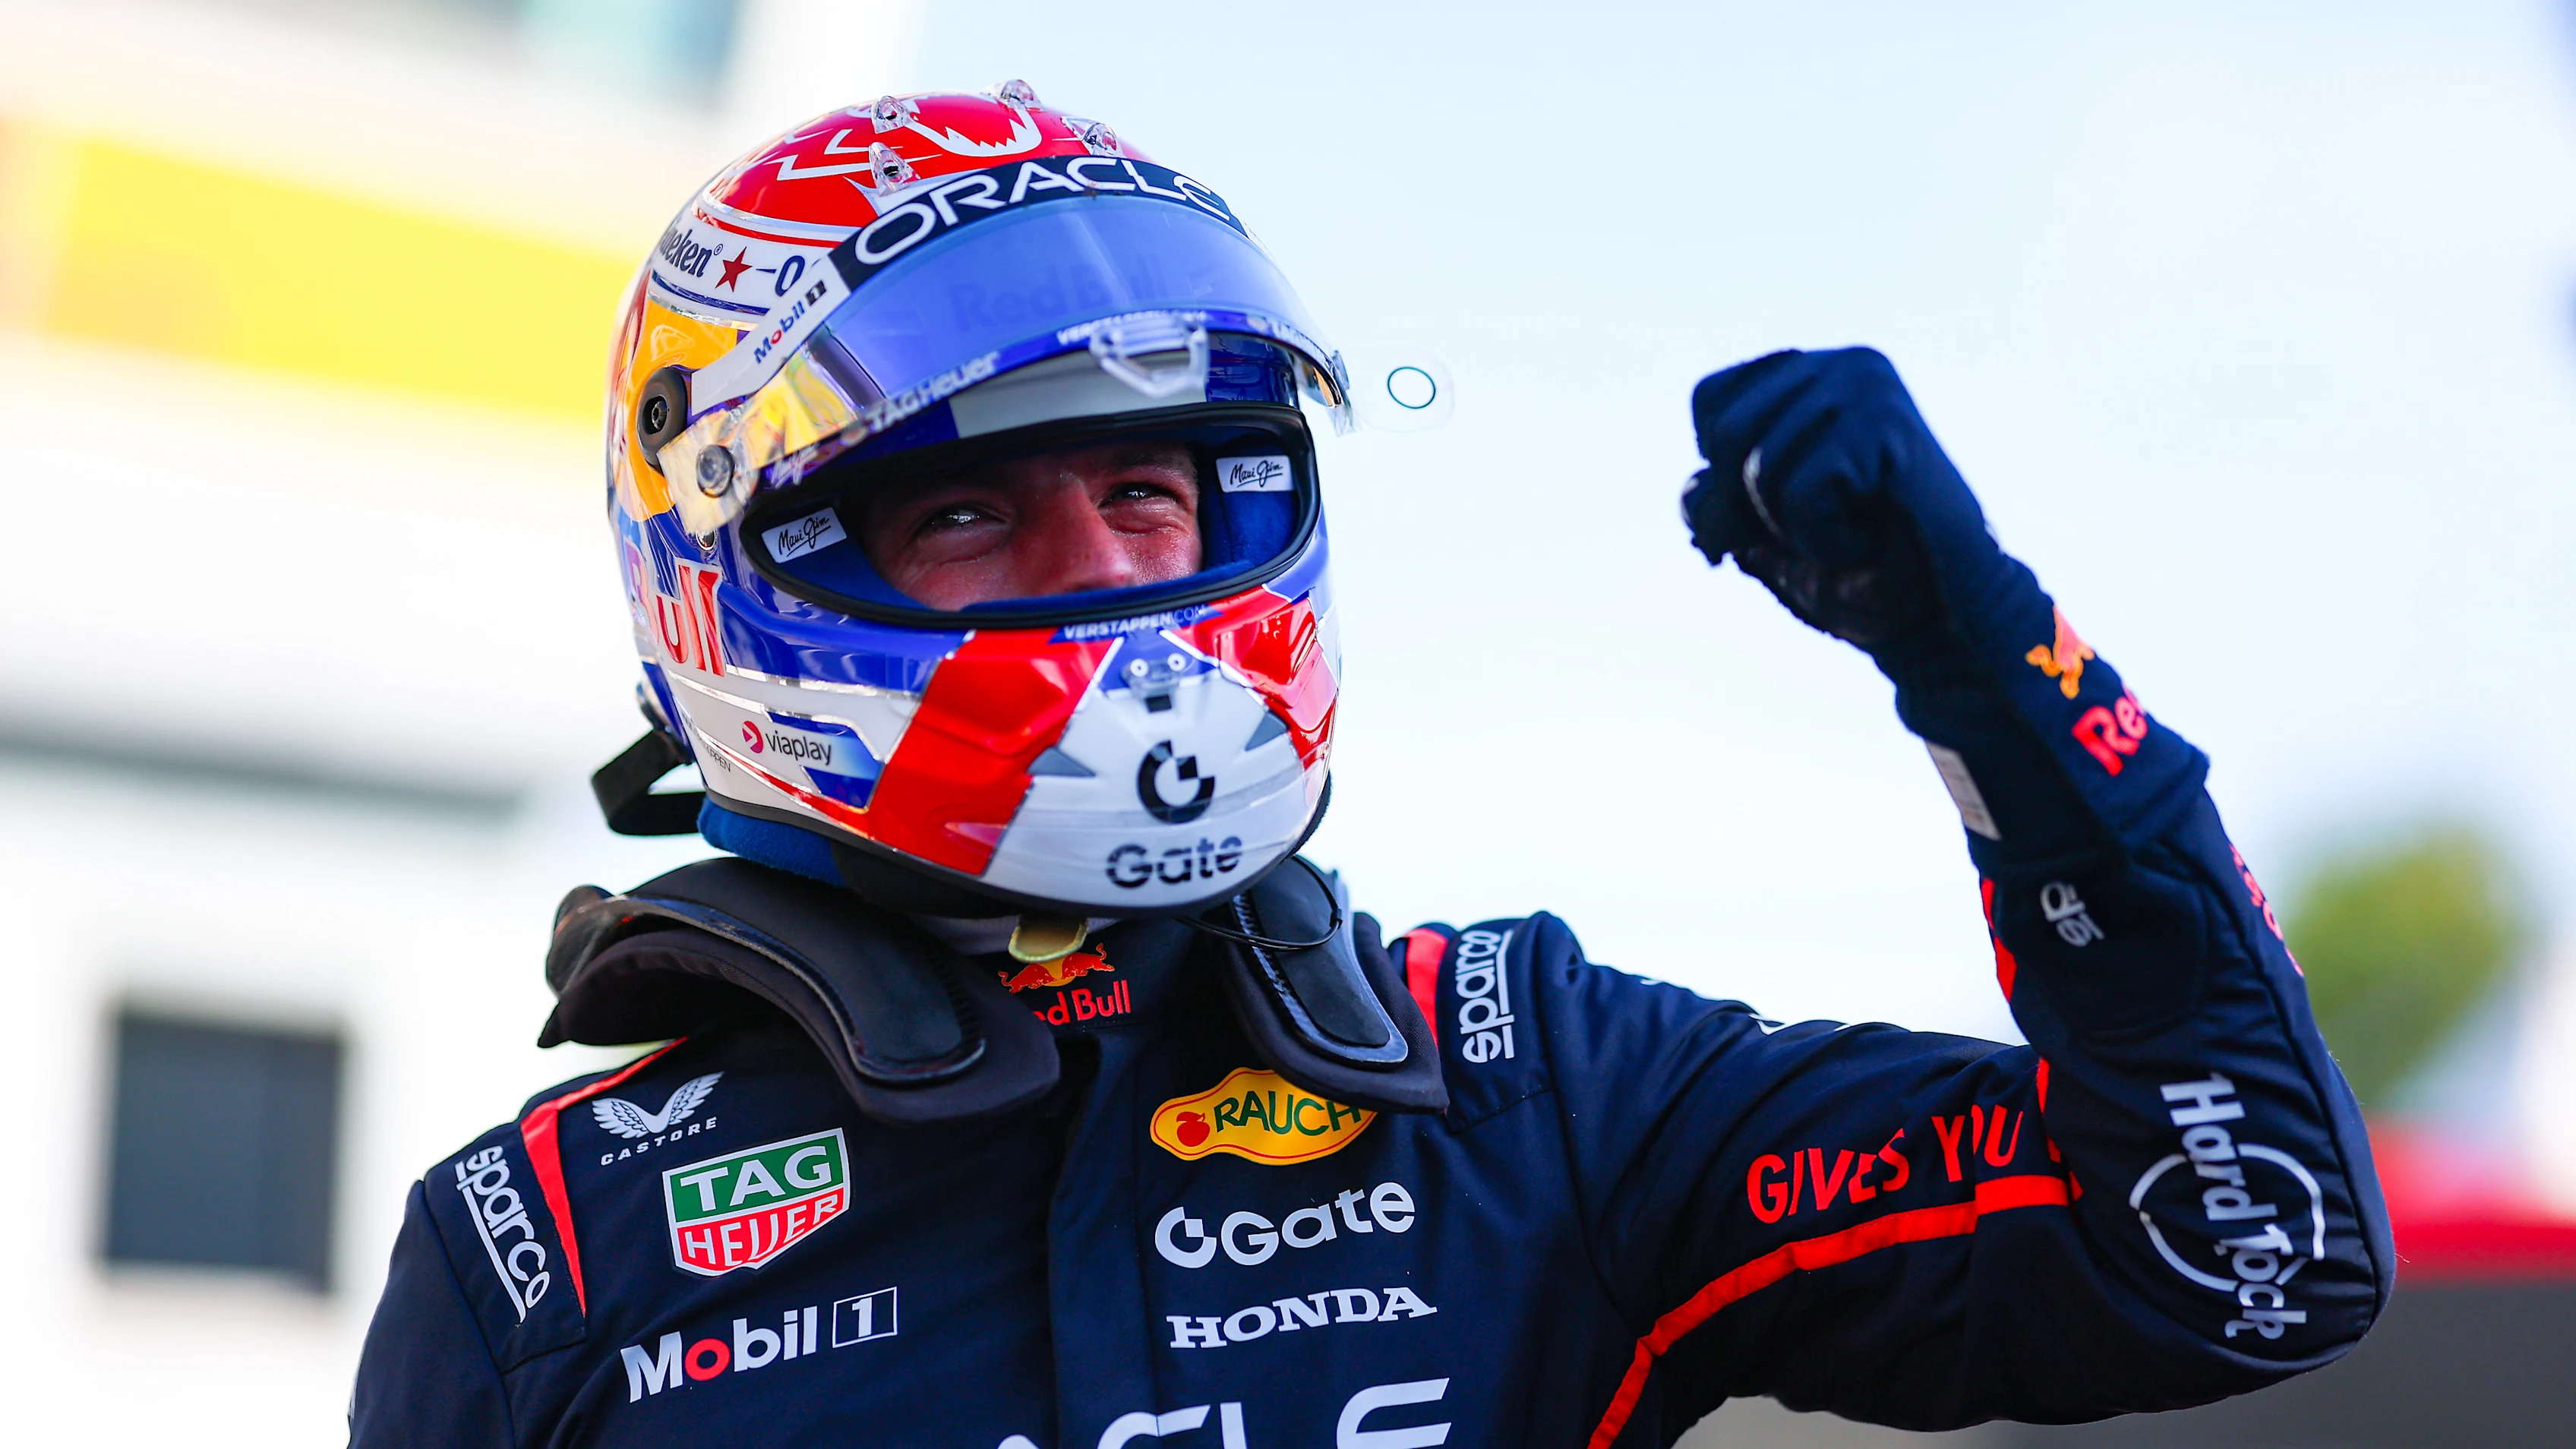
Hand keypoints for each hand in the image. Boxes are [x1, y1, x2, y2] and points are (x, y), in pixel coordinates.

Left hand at [1684, 348, 2011, 670]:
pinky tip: (1871, 538)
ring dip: (1796, 528)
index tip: (1786, 506)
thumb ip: (1716, 501)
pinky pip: (1801, 492)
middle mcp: (1842, 363)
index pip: (1709, 401)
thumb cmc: (1857, 573)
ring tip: (1856, 529)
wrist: (1939, 617)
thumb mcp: (1762, 533)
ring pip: (1760, 468)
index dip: (1724, 474)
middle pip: (1726, 434)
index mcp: (1810, 374)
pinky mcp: (1886, 422)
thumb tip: (1696, 489)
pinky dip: (1825, 538)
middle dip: (1753, 507)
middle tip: (1823, 525)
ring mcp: (1868, 385)